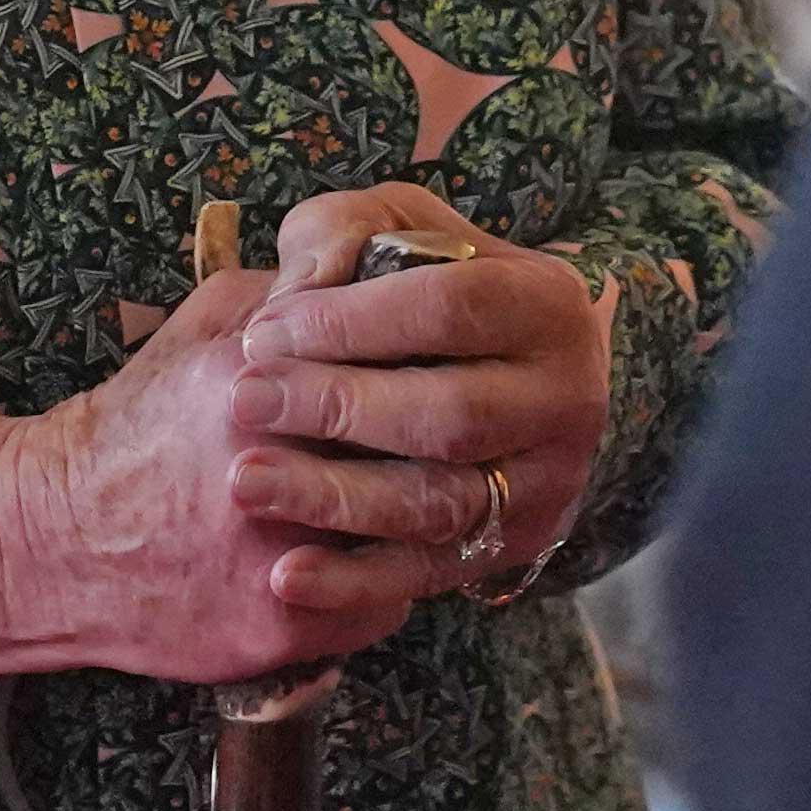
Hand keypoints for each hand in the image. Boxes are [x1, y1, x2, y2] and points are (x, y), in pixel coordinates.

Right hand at [0, 272, 453, 689]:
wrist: (56, 537)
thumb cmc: (139, 422)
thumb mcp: (203, 326)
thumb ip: (291, 290)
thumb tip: (377, 260)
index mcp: (259, 385)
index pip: (398, 371)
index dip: (439, 372)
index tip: (460, 368)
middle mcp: (272, 473)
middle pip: (421, 460)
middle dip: (454, 450)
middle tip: (476, 437)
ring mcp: (278, 559)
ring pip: (416, 541)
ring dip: (436, 518)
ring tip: (437, 494)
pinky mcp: (277, 627)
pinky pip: (383, 606)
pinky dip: (392, 582)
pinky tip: (378, 555)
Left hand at [222, 185, 613, 594]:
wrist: (508, 368)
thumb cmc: (427, 283)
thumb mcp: (397, 229)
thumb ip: (345, 230)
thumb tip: (305, 288)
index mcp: (546, 303)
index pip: (450, 307)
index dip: (351, 322)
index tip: (264, 333)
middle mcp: (566, 397)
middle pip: (449, 413)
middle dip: (337, 409)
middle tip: (245, 401)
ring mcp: (548, 482)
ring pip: (442, 502)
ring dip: (336, 498)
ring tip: (246, 480)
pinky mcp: (514, 546)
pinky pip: (431, 574)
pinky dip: (356, 582)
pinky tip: (286, 575)